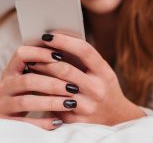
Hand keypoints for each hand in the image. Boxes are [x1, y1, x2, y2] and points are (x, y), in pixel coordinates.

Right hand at [0, 45, 80, 129]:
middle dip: (52, 83)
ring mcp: (5, 104)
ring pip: (26, 101)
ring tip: (71, 103)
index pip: (21, 54)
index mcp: (12, 70)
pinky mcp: (8, 122)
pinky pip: (25, 124)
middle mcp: (6, 85)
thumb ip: (43, 64)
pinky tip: (58, 121)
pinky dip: (43, 122)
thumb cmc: (25, 89)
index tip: (60, 56)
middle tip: (73, 87)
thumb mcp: (28, 74)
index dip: (40, 54)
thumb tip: (67, 49)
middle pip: (28, 80)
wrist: (7, 112)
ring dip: (51, 102)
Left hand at [29, 33, 144, 124]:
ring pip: (56, 88)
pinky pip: (54, 104)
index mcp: (104, 73)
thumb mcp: (103, 71)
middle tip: (34, 52)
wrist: (116, 118)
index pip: (84, 51)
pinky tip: (37, 86)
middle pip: (65, 69)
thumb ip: (86, 59)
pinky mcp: (75, 121)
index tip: (49, 35)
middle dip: (46, 59)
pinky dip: (43, 93)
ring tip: (32, 65)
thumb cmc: (105, 87)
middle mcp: (97, 90)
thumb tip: (60, 42)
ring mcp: (86, 107)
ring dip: (41, 75)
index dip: (65, 41)